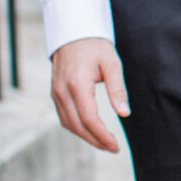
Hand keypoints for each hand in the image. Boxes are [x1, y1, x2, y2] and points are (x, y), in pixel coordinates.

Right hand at [50, 37, 129, 152]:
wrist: (73, 32)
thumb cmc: (95, 46)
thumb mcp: (112, 64)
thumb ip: (117, 89)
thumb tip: (125, 113)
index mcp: (77, 84)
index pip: (89, 119)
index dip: (102, 136)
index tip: (115, 145)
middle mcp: (62, 92)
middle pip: (78, 126)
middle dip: (96, 141)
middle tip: (113, 148)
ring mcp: (56, 93)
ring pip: (69, 124)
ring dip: (86, 137)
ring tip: (105, 143)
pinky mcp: (55, 93)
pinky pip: (64, 117)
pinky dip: (77, 127)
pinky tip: (91, 131)